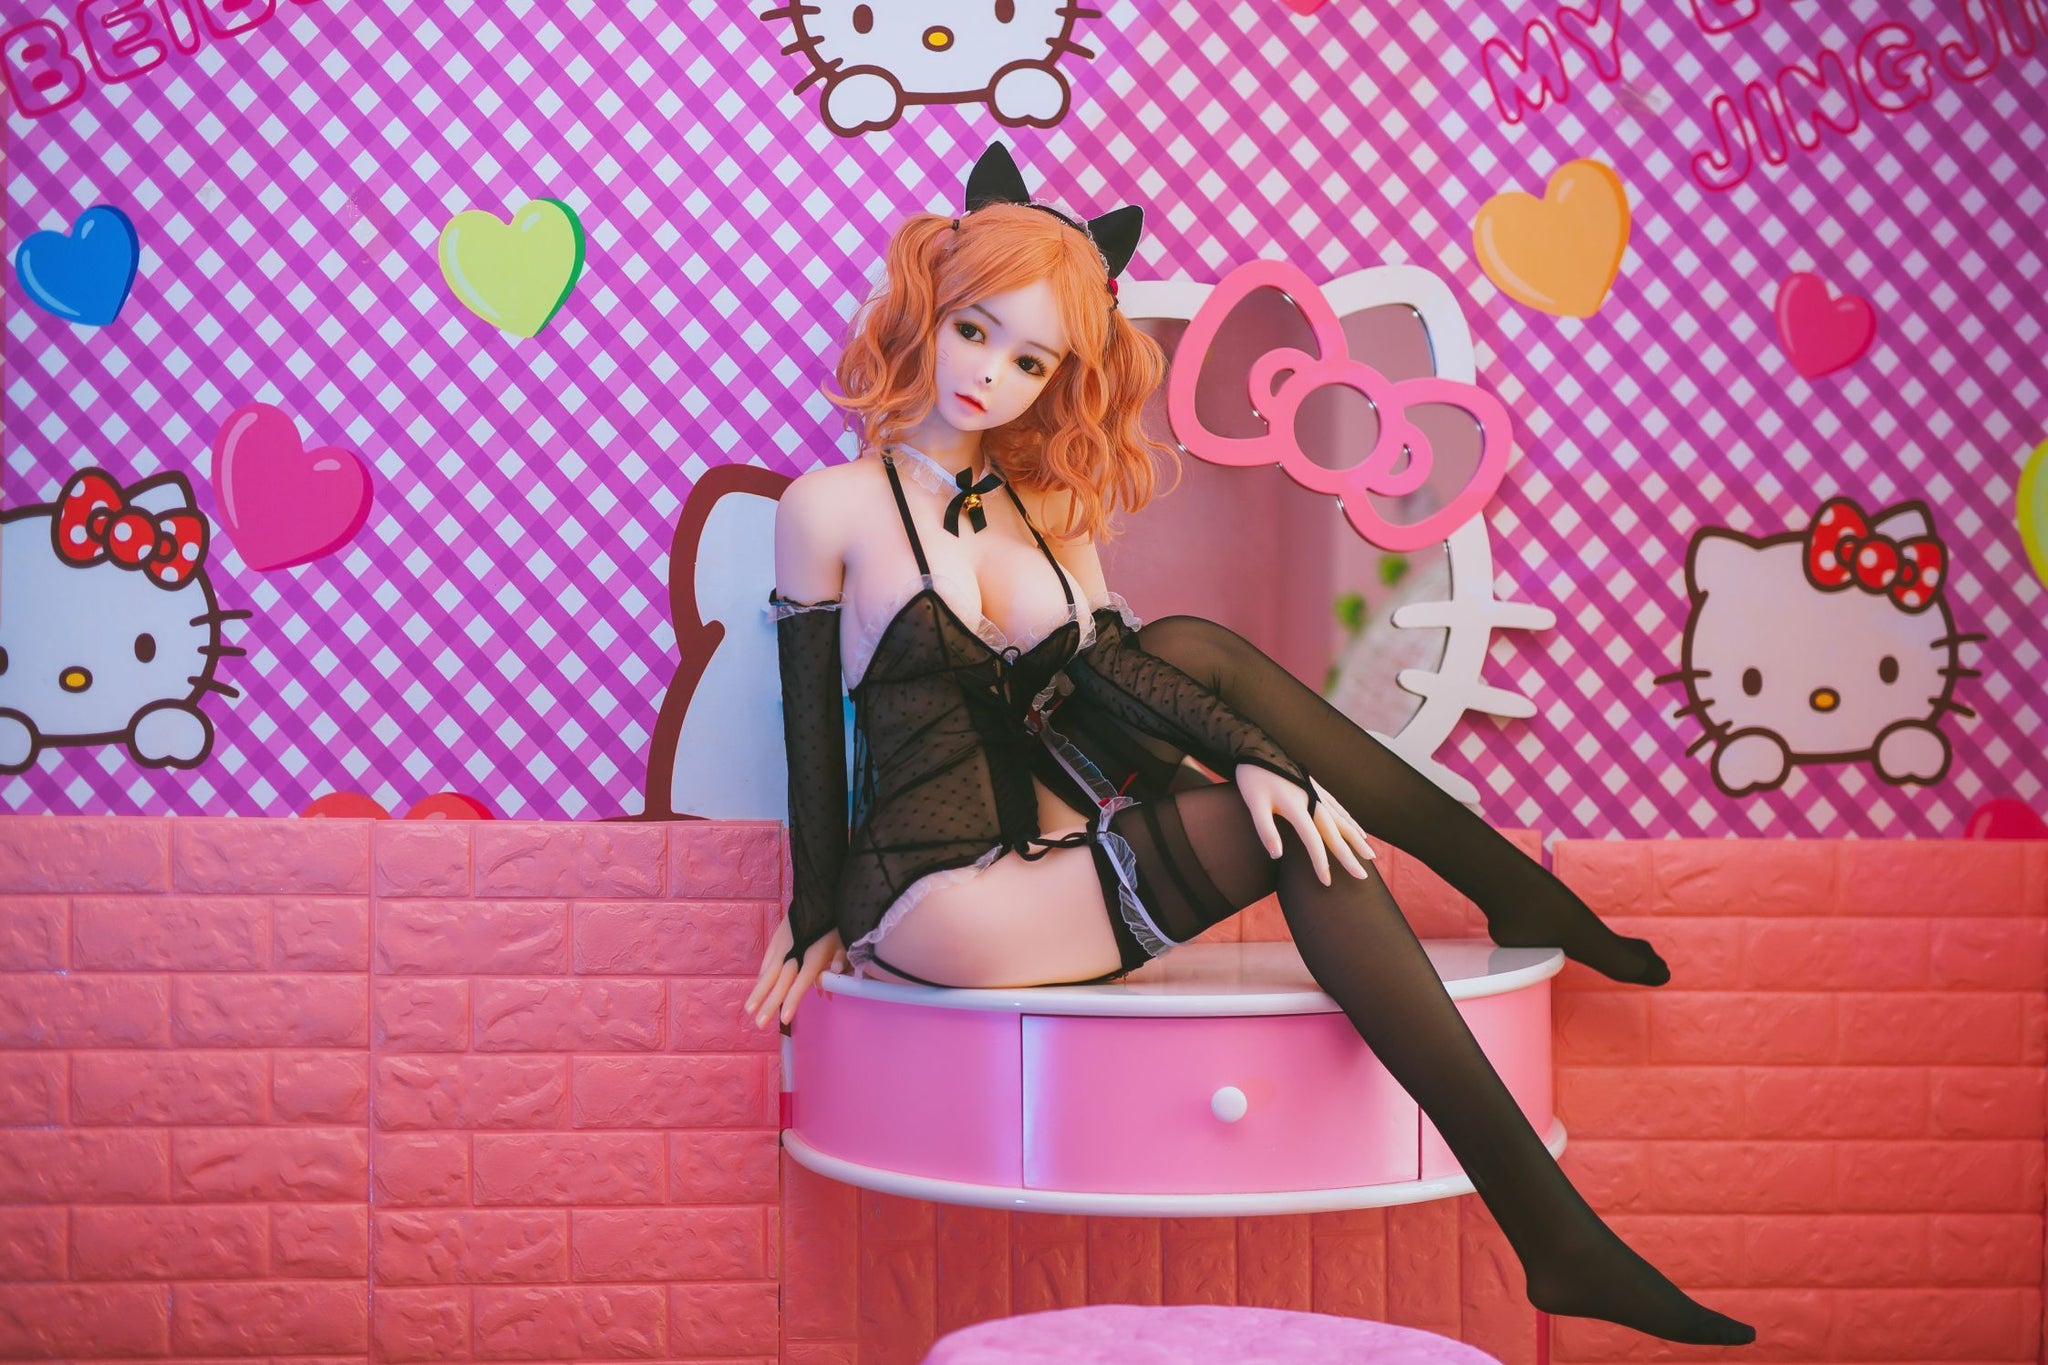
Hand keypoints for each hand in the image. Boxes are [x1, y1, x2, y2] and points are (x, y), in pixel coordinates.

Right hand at [744, 918, 847, 1030]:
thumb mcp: (843, 940)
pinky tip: (758, 987)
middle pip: (779, 982)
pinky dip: (761, 976)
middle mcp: (793, 952)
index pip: (800, 982)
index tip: (783, 1019)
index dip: (792, 1000)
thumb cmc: (833, 921)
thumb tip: (835, 973)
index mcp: (812, 955)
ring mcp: (782, 945)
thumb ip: (840, 958)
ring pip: (768, 973)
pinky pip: (767, 962)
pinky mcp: (776, 939)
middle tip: (759, 1023)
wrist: (817, 894)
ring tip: (750, 1009)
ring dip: (758, 992)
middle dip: (768, 1004)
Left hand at [1234, 767, 1375, 886]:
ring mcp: (1316, 792)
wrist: (1256, 747)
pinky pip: (1339, 808)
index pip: (1313, 840)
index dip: (1320, 862)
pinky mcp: (1316, 787)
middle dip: (1350, 855)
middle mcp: (1312, 799)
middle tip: (1363, 875)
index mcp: (1296, 806)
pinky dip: (1351, 821)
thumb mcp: (1253, 804)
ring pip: (1342, 820)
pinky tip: (1359, 830)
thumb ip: (1265, 830)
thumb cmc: (1252, 778)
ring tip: (1370, 855)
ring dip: (1356, 839)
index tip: (1327, 882)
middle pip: (1335, 832)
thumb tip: (1277, 856)